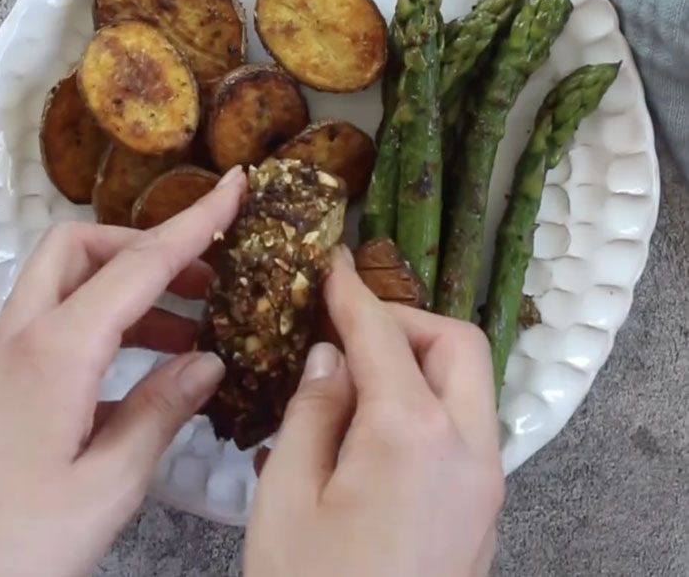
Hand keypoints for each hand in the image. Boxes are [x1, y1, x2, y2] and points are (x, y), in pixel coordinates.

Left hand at [0, 165, 245, 576]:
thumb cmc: (16, 542)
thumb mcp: (108, 485)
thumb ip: (161, 412)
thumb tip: (208, 362)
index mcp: (55, 352)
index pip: (138, 265)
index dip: (195, 224)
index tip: (236, 188)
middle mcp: (22, 335)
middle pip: (81, 246)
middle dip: (147, 246)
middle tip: (205, 279)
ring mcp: (4, 353)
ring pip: (68, 280)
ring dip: (132, 289)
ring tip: (192, 332)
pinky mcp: (0, 376)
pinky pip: (59, 320)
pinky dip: (108, 322)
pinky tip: (146, 369)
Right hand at [245, 246, 503, 576]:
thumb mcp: (286, 497)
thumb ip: (313, 411)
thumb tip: (332, 358)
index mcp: (412, 434)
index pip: (382, 335)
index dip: (351, 292)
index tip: (330, 263)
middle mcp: (467, 447)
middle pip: (456, 344)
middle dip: (404, 321)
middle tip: (349, 331)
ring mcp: (485, 480)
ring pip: (470, 384)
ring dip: (421, 360)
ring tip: (359, 373)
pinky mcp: (484, 508)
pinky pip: (466, 425)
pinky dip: (430, 400)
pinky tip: (378, 424)